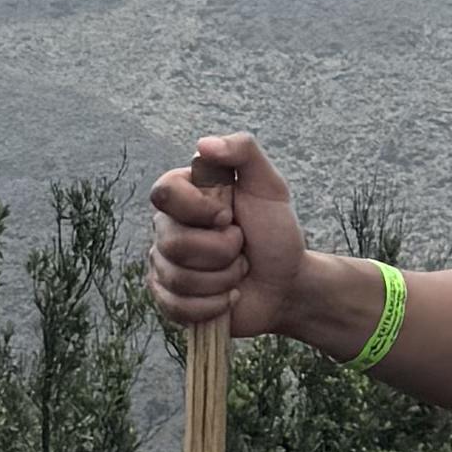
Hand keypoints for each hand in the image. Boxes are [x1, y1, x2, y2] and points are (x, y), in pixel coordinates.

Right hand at [147, 131, 309, 341]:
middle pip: (173, 242)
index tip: (230, 215)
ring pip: (178, 278)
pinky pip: (176, 307)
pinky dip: (213, 305)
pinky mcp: (169, 299)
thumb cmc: (275, 230)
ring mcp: (164, 264)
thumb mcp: (269, 185)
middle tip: (242, 246)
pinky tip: (228, 297)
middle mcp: (167, 227)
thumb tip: (202, 144)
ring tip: (239, 271)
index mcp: (183, 194)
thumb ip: (243, 151)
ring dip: (223, 278)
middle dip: (222, 250)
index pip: (164, 193)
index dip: (199, 209)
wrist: (287, 282)